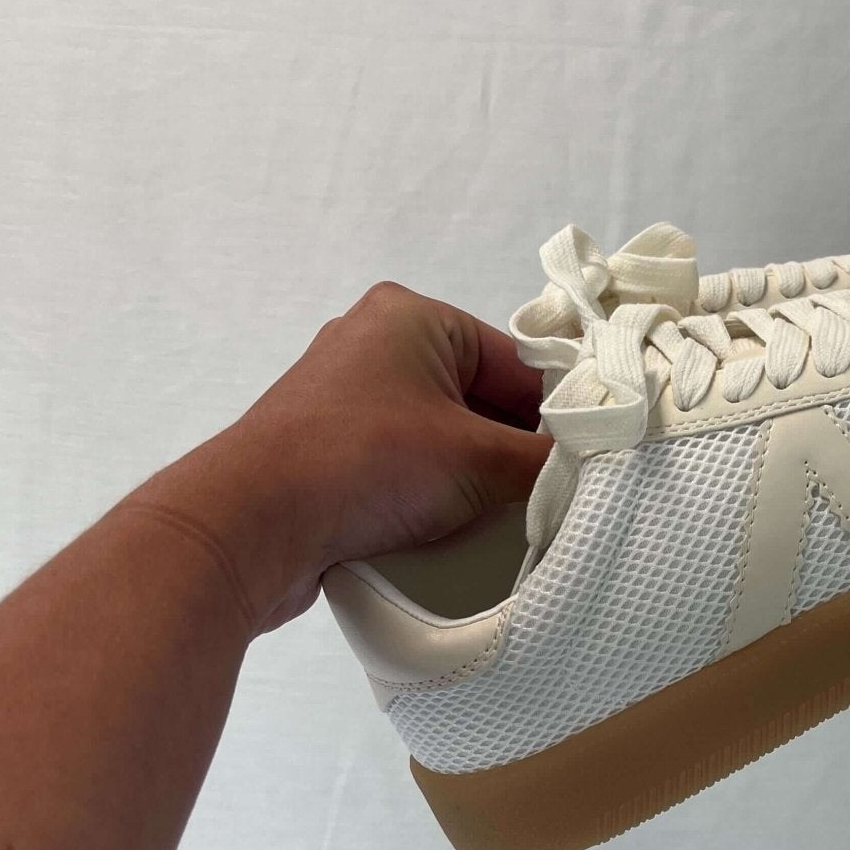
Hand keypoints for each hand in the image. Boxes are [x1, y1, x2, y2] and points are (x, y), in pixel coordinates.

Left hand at [128, 282, 551, 632]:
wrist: (250, 524)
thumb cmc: (364, 464)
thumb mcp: (475, 461)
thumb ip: (544, 463)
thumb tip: (598, 469)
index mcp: (414, 316)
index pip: (518, 364)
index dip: (559, 417)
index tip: (591, 467)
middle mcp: (377, 343)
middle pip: (482, 401)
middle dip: (516, 453)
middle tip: (555, 500)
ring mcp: (347, 398)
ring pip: (444, 438)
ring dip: (475, 480)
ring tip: (507, 521)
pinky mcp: (328, 449)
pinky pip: (404, 466)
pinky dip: (433, 495)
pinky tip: (455, 533)